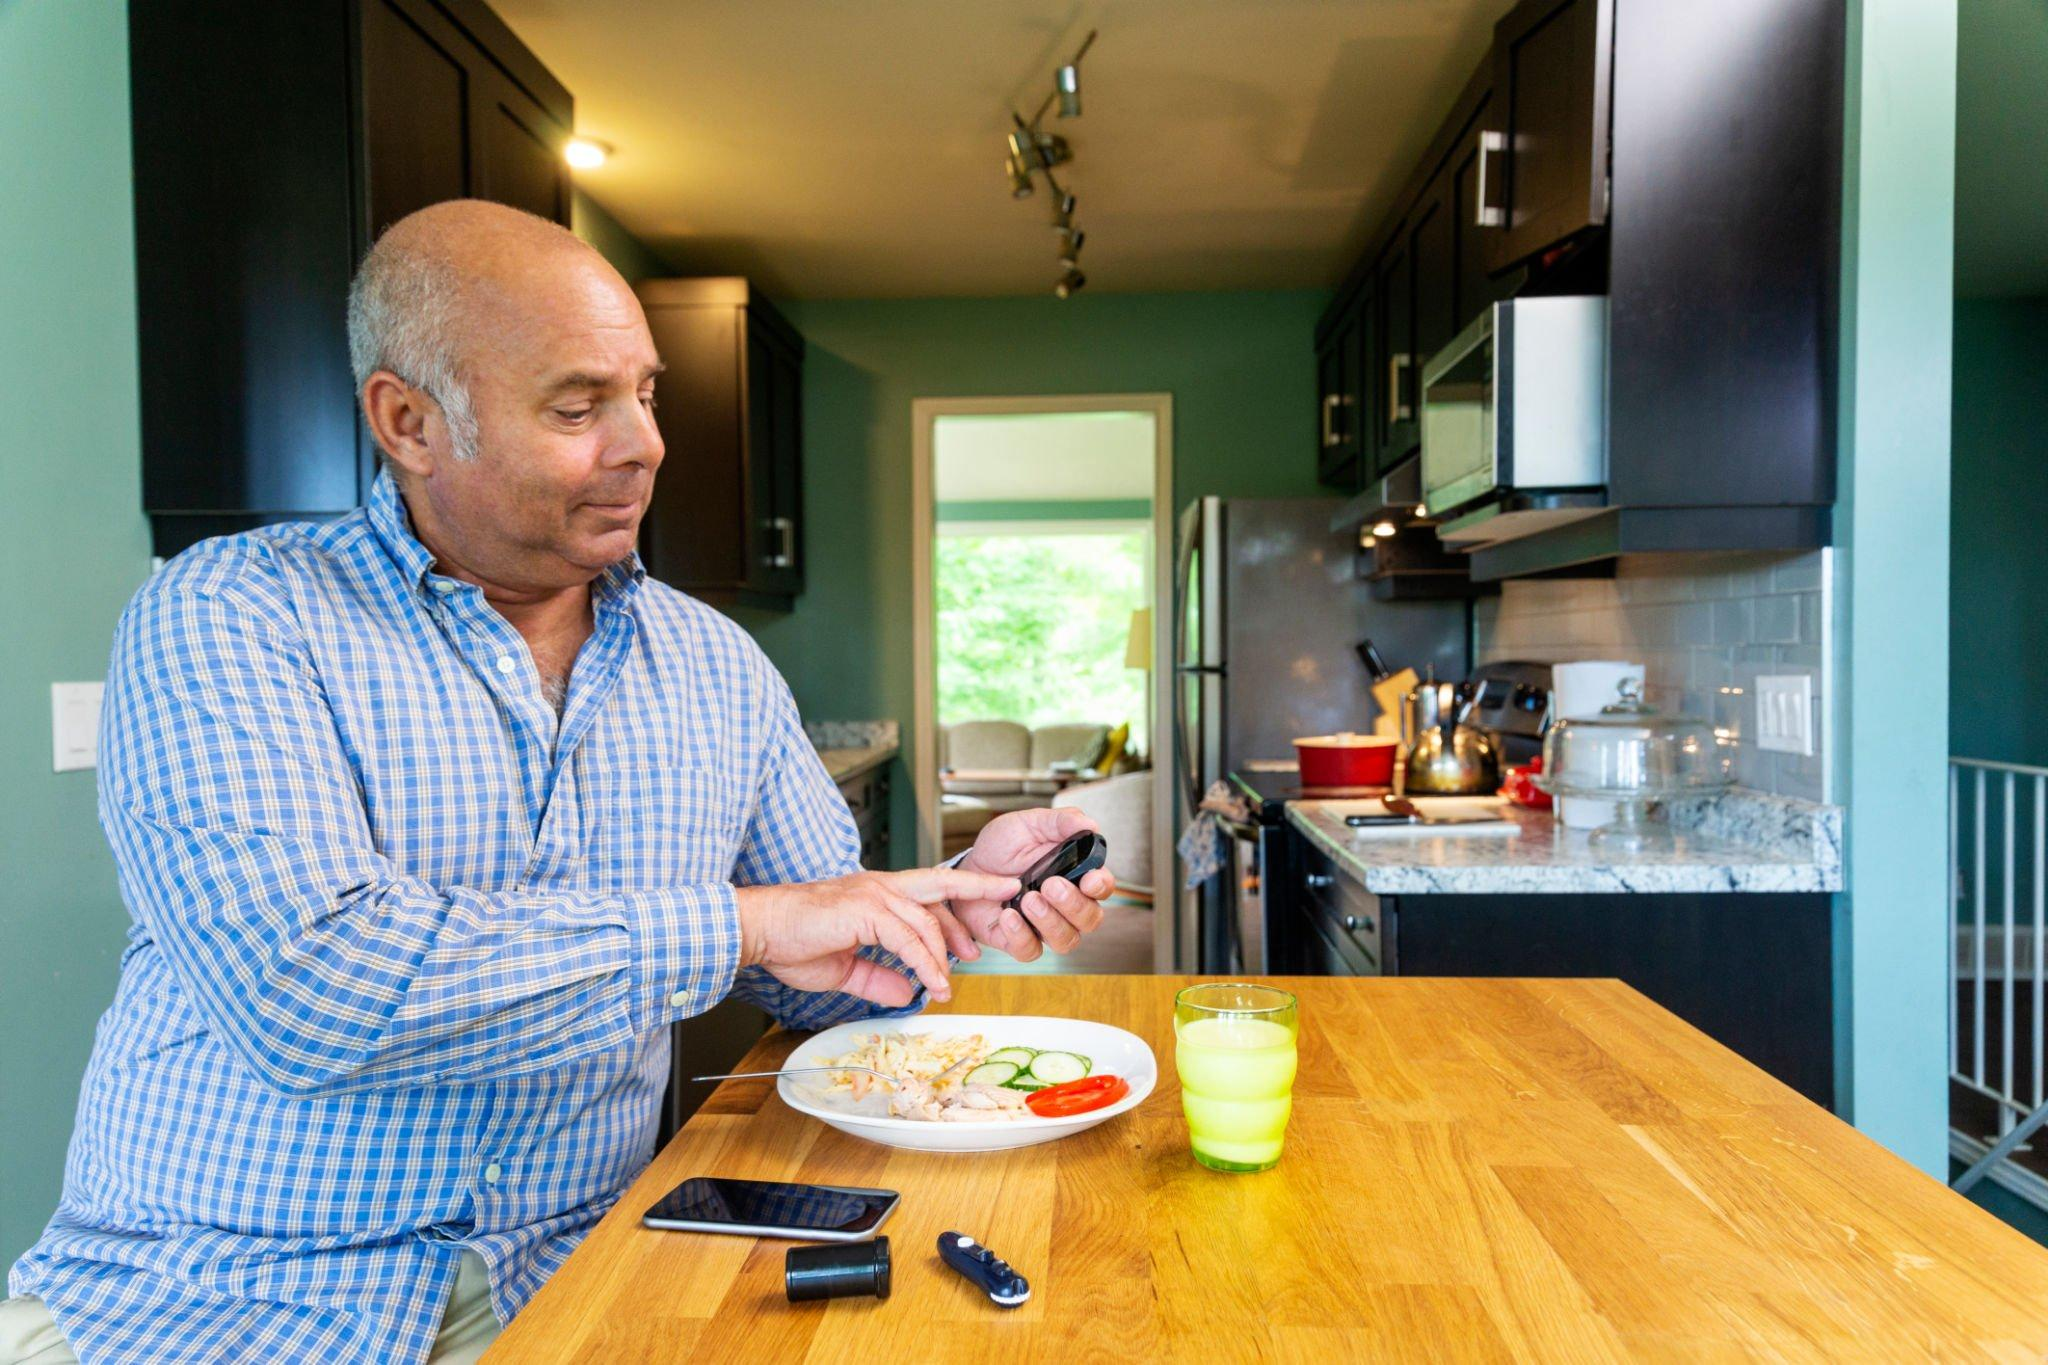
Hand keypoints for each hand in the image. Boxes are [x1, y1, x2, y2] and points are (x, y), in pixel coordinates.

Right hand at [734, 866, 1019, 1006]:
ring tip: (952, 983)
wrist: (761, 931)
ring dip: (945, 954)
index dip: (954, 913)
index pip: (927, 894)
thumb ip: (879, 978)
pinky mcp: (865, 909)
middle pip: (941, 881)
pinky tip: (934, 984)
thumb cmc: (793, 943)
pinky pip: (907, 939)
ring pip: (927, 919)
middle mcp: (879, 887)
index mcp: (876, 894)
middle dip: (978, 885)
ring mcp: (873, 894)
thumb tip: (907, 995)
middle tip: (1009, 892)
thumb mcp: (846, 968)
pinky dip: (925, 963)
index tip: (972, 939)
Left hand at [956, 807, 1117, 960]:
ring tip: (1029, 899)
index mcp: (1074, 874)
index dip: (1101, 886)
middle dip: (1074, 904)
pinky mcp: (1019, 941)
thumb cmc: (1002, 847)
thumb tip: (1090, 824)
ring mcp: (1044, 925)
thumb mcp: (1028, 824)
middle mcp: (1065, 905)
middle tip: (1050, 885)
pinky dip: (1021, 936)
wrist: (967, 868)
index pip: (1102, 887)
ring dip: (1051, 922)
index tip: (1089, 879)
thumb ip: (1060, 822)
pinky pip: (1030, 951)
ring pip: (1067, 940)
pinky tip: (1008, 915)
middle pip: (1090, 919)